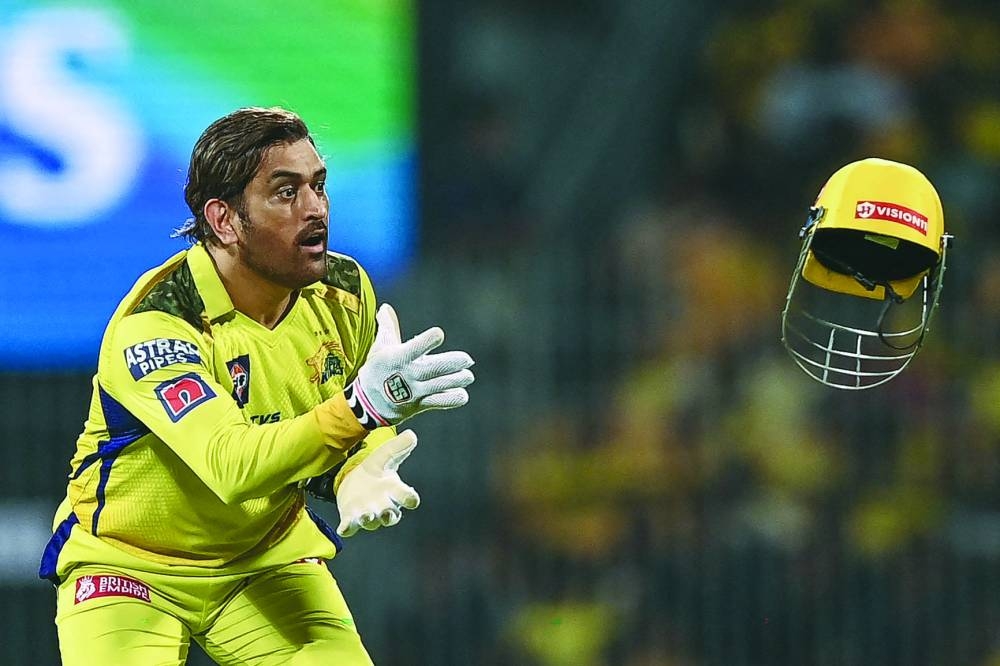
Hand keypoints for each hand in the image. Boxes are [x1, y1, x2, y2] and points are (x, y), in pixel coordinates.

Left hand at [336, 429, 420, 536]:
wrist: (355, 480)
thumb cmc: (376, 471)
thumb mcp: (385, 455)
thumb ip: (398, 446)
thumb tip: (411, 434)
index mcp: (394, 490)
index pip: (407, 497)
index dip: (410, 499)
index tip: (412, 500)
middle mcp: (383, 505)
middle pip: (390, 515)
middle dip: (388, 515)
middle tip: (386, 512)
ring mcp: (367, 513)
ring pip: (371, 523)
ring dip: (368, 521)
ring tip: (365, 517)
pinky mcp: (351, 518)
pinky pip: (350, 527)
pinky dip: (348, 529)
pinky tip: (344, 528)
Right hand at [344, 304, 473, 428]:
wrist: (367, 403)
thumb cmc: (376, 369)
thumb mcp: (380, 347)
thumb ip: (387, 326)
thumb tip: (385, 307)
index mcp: (399, 358)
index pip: (416, 348)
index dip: (428, 340)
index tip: (439, 334)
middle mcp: (409, 375)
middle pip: (436, 369)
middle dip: (454, 363)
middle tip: (467, 359)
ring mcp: (416, 392)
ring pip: (442, 386)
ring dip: (458, 380)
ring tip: (467, 376)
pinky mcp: (420, 404)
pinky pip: (441, 402)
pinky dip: (454, 398)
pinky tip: (461, 393)